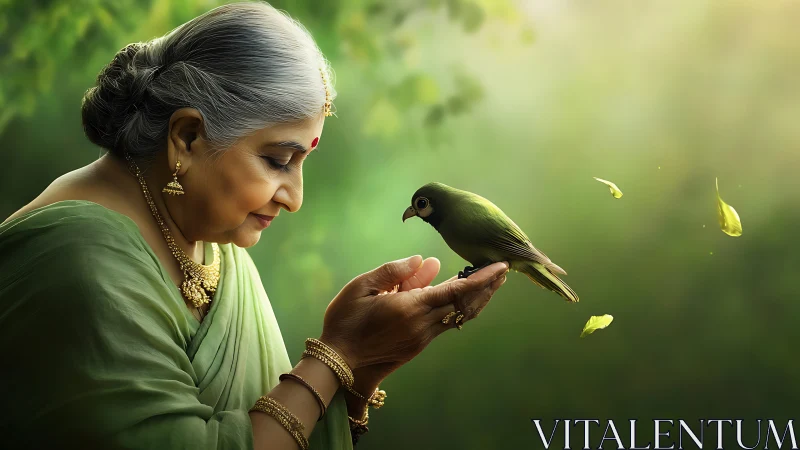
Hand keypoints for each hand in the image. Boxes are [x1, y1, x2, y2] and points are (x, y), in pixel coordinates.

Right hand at [319, 255, 508, 370]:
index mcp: (411, 308)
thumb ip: (393, 271)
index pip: (457, 291)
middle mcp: (423, 325)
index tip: (500, 266)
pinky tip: (461, 297)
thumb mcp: (362, 287)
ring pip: (459, 316)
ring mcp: (422, 337)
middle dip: (487, 287)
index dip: (482, 278)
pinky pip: (445, 322)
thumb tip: (422, 260)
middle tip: (504, 270)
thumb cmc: (345, 321)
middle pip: (466, 304)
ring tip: (492, 283)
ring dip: (478, 299)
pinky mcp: (418, 345)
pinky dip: (459, 307)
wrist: (340, 363)